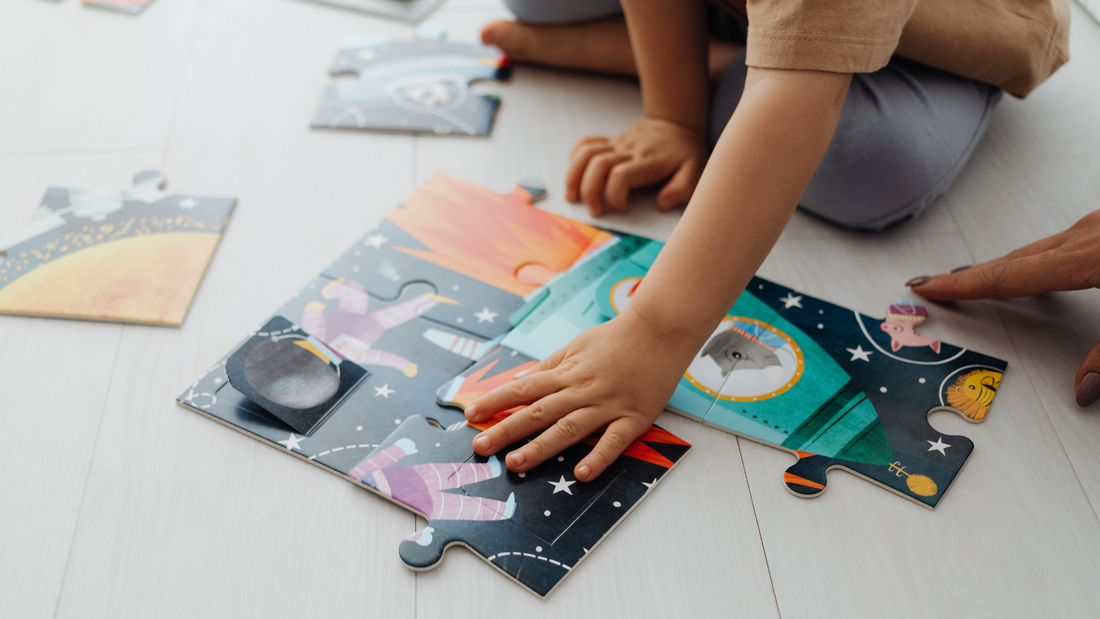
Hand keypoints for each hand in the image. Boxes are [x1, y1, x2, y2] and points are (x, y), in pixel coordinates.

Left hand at [464, 310, 692, 480]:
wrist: (660, 331)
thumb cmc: (617, 338)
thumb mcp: (577, 346)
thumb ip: (550, 367)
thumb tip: (521, 383)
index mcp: (567, 372)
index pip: (524, 388)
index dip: (496, 401)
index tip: (471, 414)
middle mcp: (582, 390)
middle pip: (538, 412)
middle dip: (507, 429)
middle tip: (480, 446)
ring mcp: (607, 405)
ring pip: (569, 429)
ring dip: (541, 447)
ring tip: (516, 463)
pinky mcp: (633, 418)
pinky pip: (614, 441)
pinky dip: (598, 457)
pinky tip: (581, 473)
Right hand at [565, 117, 705, 216]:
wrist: (677, 123)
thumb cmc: (686, 153)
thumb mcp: (696, 171)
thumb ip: (682, 189)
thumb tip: (661, 204)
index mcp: (648, 161)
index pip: (621, 176)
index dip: (615, 196)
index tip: (623, 210)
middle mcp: (629, 150)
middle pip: (598, 166)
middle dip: (590, 191)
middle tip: (596, 211)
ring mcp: (617, 144)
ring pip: (586, 154)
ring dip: (574, 177)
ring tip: (573, 197)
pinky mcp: (610, 141)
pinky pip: (586, 143)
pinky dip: (575, 158)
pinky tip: (576, 174)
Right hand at [907, 210, 1099, 406]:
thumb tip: (1084, 388)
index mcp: (1086, 259)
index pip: (1008, 276)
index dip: (962, 285)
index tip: (927, 286)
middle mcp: (1087, 235)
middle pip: (1012, 260)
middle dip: (970, 275)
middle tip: (935, 283)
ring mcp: (1099, 225)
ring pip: (1036, 248)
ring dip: (1004, 265)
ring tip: (977, 276)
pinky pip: (1061, 241)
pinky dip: (1037, 256)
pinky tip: (1041, 262)